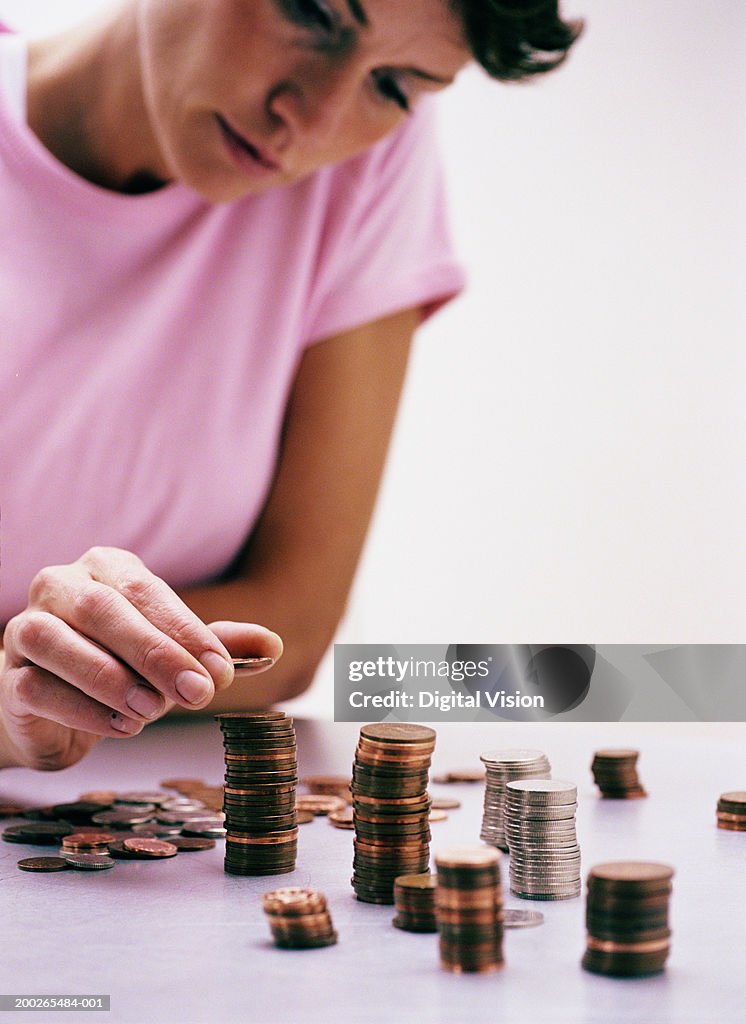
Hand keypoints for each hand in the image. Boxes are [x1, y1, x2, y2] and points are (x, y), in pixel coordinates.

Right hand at [0, 547, 282, 769]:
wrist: (56, 703)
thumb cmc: (123, 665)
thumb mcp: (175, 653)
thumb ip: (219, 646)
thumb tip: (273, 645)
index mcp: (107, 568)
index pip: (147, 592)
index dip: (186, 631)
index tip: (222, 671)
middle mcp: (61, 587)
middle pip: (103, 611)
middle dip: (155, 653)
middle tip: (198, 693)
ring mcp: (27, 629)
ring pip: (57, 643)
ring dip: (110, 680)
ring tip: (152, 712)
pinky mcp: (9, 676)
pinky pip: (37, 687)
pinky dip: (82, 710)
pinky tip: (119, 727)